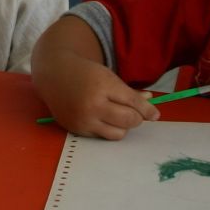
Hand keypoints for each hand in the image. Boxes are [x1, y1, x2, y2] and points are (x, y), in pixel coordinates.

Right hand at [40, 56, 158, 138]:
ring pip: (118, 133)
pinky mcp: (77, 130)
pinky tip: (102, 118)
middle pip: (129, 120)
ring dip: (123, 126)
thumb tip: (151, 104)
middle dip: (136, 117)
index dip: (148, 110)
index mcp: (103, 85)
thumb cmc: (85, 73)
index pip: (134, 102)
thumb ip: (129, 92)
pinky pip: (102, 137)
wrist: (54, 74)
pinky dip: (107, 129)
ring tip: (117, 116)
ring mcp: (84, 119)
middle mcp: (93, 104)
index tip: (155, 114)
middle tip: (134, 113)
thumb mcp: (108, 76)